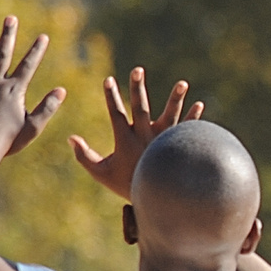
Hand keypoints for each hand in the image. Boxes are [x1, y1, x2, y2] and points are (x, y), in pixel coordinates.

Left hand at [0, 17, 65, 157]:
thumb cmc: (9, 139)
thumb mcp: (33, 126)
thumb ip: (47, 107)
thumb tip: (61, 91)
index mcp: (14, 89)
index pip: (28, 65)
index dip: (37, 51)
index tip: (43, 36)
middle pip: (2, 54)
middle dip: (8, 35)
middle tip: (10, 18)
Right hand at [70, 68, 202, 200]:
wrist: (153, 200)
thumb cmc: (126, 185)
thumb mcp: (101, 173)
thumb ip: (84, 156)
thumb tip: (70, 138)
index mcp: (125, 139)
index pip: (115, 113)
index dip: (111, 96)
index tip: (108, 79)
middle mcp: (144, 136)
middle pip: (140, 108)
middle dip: (137, 88)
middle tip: (138, 70)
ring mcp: (163, 139)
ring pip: (170, 115)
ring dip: (176, 99)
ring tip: (183, 83)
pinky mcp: (177, 145)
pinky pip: (186, 130)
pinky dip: (193, 118)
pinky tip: (200, 104)